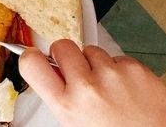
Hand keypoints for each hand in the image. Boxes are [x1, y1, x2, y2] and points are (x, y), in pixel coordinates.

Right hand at [20, 40, 165, 126]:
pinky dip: (119, 69)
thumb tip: (52, 73)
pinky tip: (125, 88)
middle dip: (66, 56)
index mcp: (67, 105)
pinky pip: (117, 57)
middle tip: (76, 71)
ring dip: (95, 63)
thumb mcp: (75, 123)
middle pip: (62, 46)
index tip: (35, 57)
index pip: (32, 64)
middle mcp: (87, 87)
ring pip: (91, 50)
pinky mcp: (134, 68)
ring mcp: (112, 74)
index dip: (31, 57)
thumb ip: (62, 97)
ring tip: (107, 86)